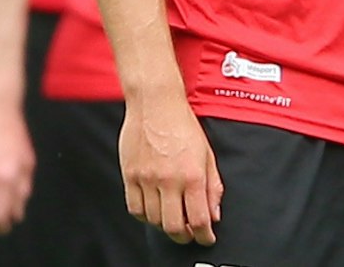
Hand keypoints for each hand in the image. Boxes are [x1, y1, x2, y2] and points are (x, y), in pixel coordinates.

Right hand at [120, 94, 221, 244]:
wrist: (155, 104)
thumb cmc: (183, 125)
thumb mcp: (207, 154)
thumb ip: (212, 186)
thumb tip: (214, 214)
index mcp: (192, 174)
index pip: (198, 219)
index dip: (204, 235)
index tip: (207, 239)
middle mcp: (168, 180)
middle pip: (174, 226)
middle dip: (184, 236)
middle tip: (190, 235)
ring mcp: (146, 179)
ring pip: (153, 220)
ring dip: (165, 226)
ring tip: (173, 219)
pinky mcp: (129, 176)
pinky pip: (135, 208)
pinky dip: (145, 216)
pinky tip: (154, 211)